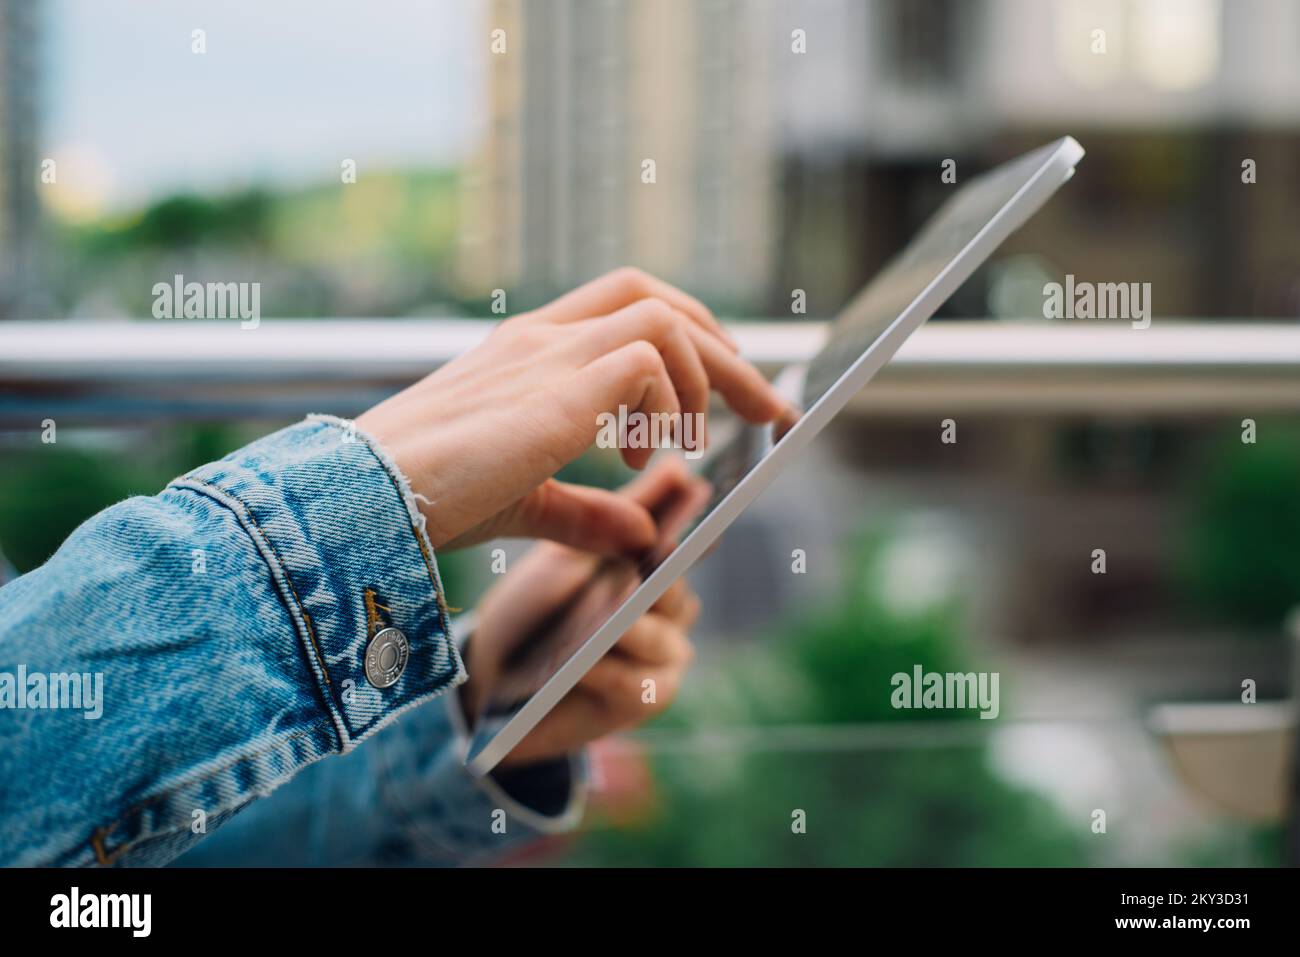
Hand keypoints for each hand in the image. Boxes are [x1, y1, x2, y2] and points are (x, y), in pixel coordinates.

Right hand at [355, 268, 786, 555]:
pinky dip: (667, 405)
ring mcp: (546, 355)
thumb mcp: (523, 504)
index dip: (689, 336)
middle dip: (727, 349)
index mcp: (528, 351)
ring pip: (663, 318)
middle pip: (658, 298)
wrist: (361, 499)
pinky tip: (646, 454)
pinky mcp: (555, 387)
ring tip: (694, 443)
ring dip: (703, 377)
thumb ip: (584, 512)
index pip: (626, 304)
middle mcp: (540, 339)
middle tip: (767, 405)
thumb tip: (642, 530)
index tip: (723, 390)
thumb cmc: (427, 498)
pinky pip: (646, 360)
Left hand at [462, 460, 704, 766]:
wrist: (497, 673)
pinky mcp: (642, 702)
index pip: (688, 545)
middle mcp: (675, 615)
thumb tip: (682, 469)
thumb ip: (623, 514)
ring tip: (604, 618)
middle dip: (647, 581)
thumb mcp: (575, 550)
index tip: (669, 520)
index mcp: (663, 570)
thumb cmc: (541, 605)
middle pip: (673, 591)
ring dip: (625, 629)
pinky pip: (634, 683)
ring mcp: (664, 661)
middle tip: (635, 564)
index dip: (685, 533)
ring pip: (657, 638)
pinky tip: (581, 662)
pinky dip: (605, 671)